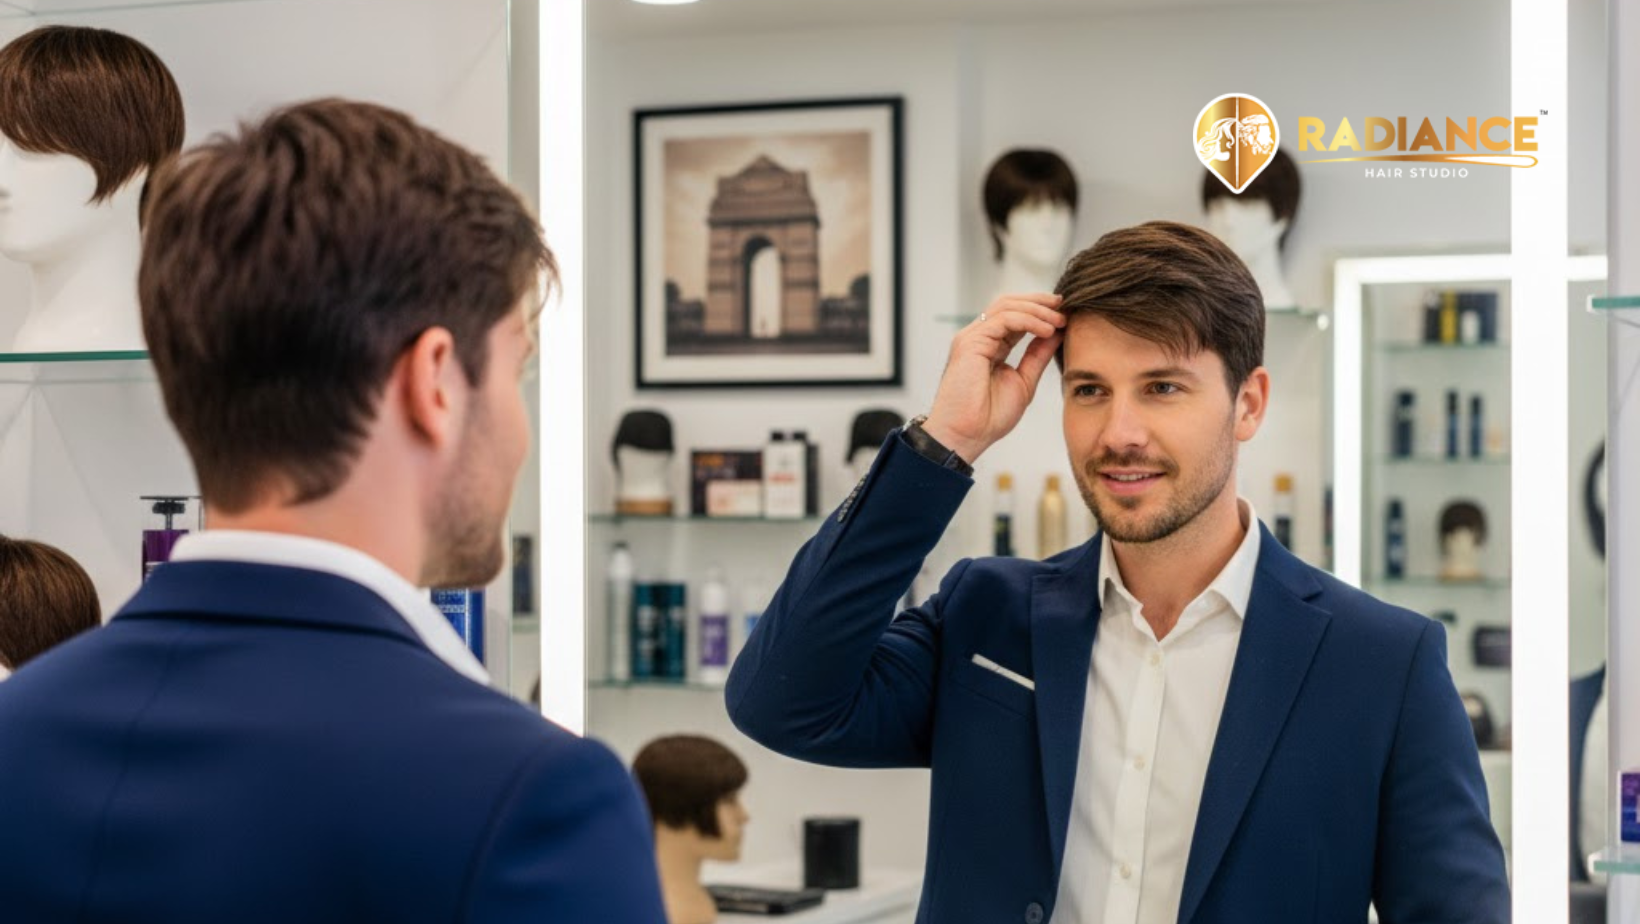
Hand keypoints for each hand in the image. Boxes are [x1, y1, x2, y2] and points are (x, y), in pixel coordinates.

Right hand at [921, 293, 1065, 464]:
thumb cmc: (988, 417)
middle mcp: (978, 337)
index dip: (1039, 311)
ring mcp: (971, 337)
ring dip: (1037, 310)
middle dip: (1038, 302)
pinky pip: (1003, 319)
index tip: (1064, 315)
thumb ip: (1037, 356)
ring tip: (1059, 321)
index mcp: (989, 346)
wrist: (966, 435)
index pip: (1014, 316)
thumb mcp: (1023, 380)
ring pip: (1006, 306)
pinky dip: (1028, 320)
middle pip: (1008, 303)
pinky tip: (1046, 330)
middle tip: (1064, 307)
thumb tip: (1056, 334)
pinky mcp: (970, 342)